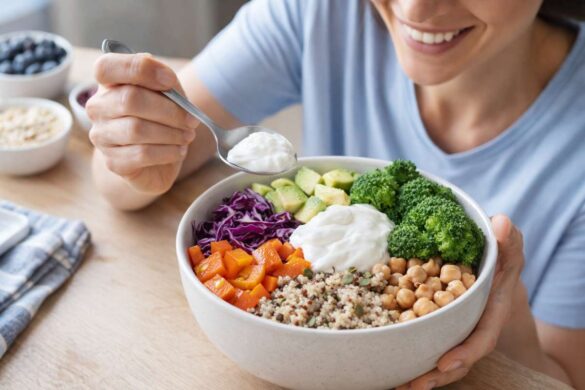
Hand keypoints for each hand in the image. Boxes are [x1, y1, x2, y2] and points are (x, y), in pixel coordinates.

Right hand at [87, 53, 199, 193]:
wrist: (158, 159)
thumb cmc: (162, 119)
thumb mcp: (168, 94)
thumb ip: (166, 83)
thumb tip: (167, 83)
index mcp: (108, 84)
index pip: (106, 67)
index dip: (140, 70)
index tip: (170, 81)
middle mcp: (98, 108)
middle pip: (129, 99)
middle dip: (168, 110)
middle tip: (191, 120)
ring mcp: (101, 136)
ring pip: (136, 129)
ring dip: (171, 133)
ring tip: (187, 136)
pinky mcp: (113, 162)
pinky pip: (142, 154)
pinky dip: (167, 152)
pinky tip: (179, 151)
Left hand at [397, 214, 524, 389]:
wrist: (488, 262)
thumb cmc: (498, 254)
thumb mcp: (508, 246)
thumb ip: (508, 239)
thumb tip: (501, 223)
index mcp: (491, 310)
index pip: (482, 337)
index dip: (465, 352)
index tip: (444, 363)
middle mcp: (473, 325)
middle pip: (457, 357)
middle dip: (436, 374)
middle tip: (412, 384)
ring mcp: (455, 328)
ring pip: (440, 355)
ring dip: (419, 372)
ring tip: (394, 383)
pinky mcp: (437, 323)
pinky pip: (425, 342)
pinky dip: (410, 354)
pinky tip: (388, 366)